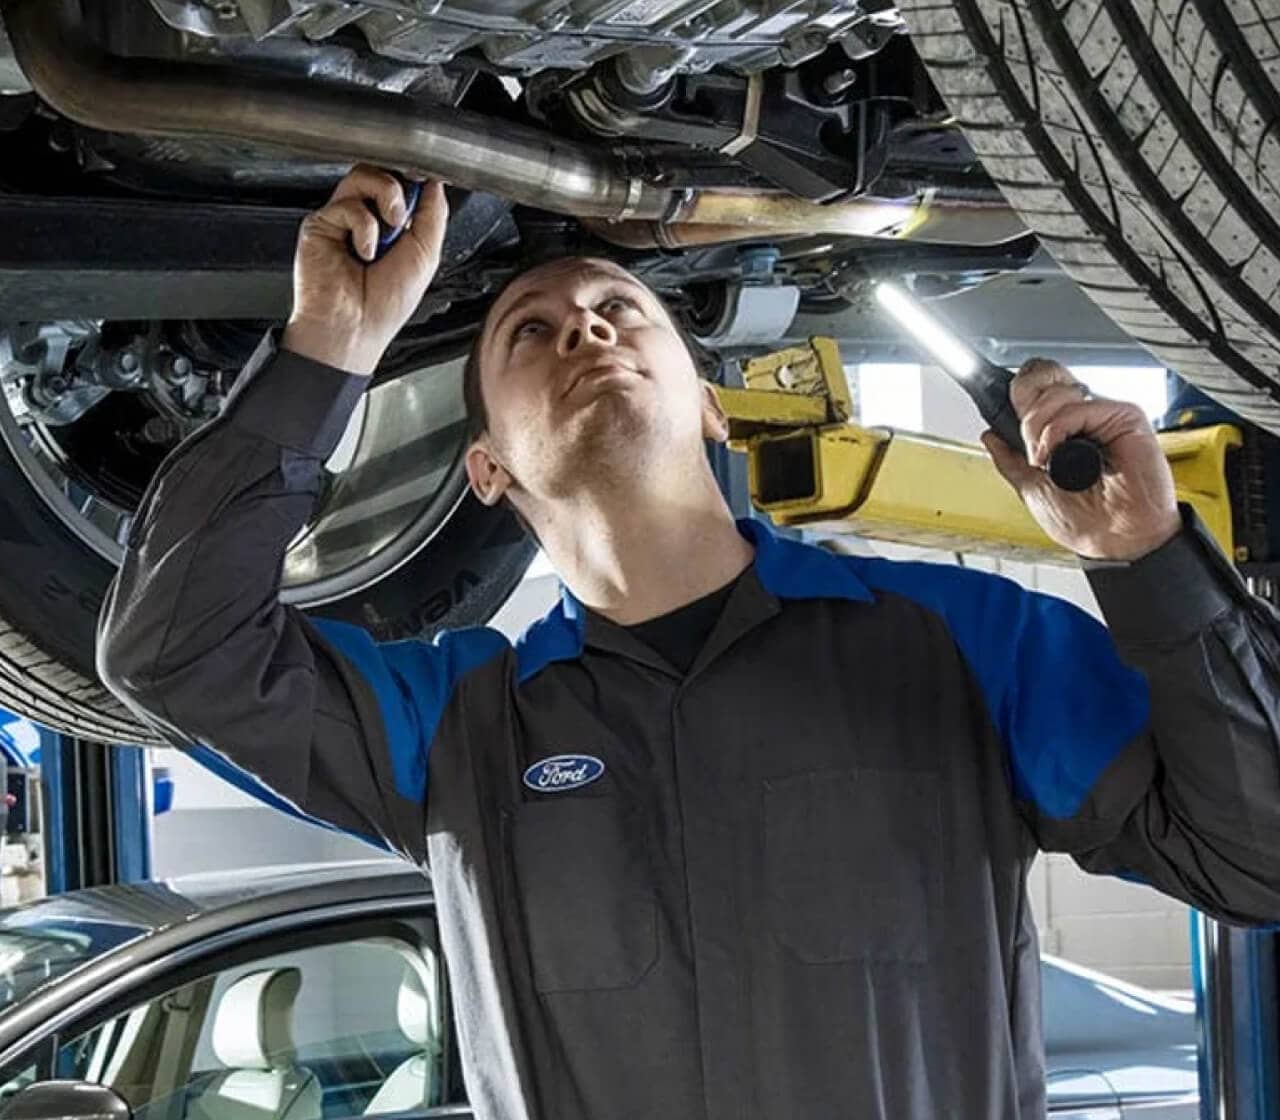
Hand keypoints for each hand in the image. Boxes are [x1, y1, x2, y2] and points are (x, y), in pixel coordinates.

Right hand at [282, 165, 448, 375]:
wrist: (355, 328)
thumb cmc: (385, 305)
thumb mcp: (426, 256)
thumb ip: (433, 216)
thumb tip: (436, 182)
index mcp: (392, 227)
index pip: (403, 183)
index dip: (415, 179)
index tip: (427, 183)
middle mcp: (367, 219)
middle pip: (381, 171)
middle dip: (400, 188)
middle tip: (404, 217)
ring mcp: (342, 220)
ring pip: (363, 176)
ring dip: (386, 198)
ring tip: (390, 229)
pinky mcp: (320, 224)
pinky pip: (347, 204)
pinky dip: (364, 227)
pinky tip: (364, 253)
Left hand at [981, 358, 1180, 560]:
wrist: (1113, 540)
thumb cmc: (1084, 522)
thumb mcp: (1030, 488)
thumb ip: (1009, 460)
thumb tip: (990, 435)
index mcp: (1061, 430)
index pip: (1036, 390)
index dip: (1018, 395)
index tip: (1004, 418)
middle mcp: (1082, 419)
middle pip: (1044, 381)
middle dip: (1025, 411)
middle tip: (1027, 444)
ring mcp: (1101, 417)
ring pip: (1057, 393)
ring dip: (1037, 427)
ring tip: (1042, 458)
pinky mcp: (1124, 419)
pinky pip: (1080, 407)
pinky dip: (1057, 430)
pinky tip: (1053, 454)